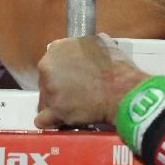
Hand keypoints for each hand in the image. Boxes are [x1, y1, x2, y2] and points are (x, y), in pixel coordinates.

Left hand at [34, 35, 148, 128]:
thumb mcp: (98, 43)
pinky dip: (51, 121)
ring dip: (56, 104)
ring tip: (74, 107)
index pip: (51, 63)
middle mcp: (48, 68)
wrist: (121, 90)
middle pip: (45, 81)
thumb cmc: (114, 67)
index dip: (61, 72)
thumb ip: (82, 47)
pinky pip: (43, 119)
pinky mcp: (54, 111)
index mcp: (57, 49)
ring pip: (45, 100)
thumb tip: (83, 52)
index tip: (70, 78)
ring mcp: (50, 90)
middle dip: (57, 88)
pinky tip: (62, 120)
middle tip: (74, 93)